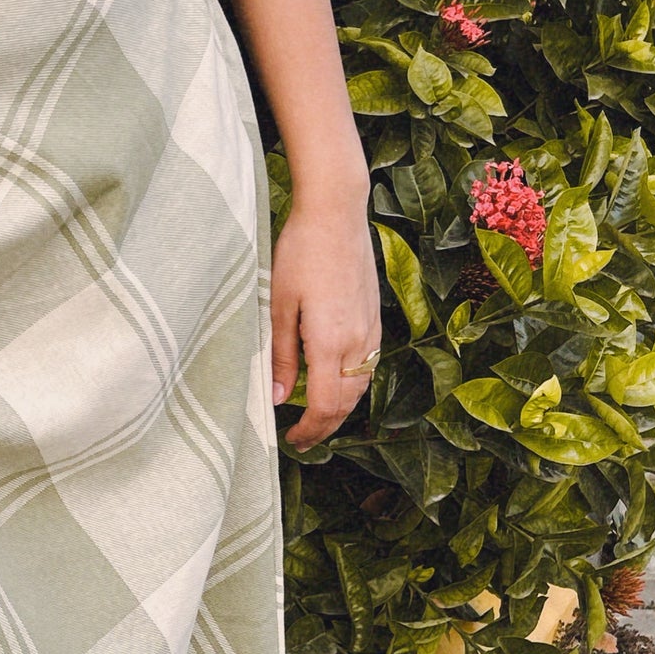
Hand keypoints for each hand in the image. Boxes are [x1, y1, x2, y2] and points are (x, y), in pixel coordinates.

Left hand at [270, 189, 381, 452]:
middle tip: (302, 439)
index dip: (310, 430)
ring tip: (317, 418)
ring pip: (361, 387)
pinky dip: (353, 386)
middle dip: (325, 427)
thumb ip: (282, 356)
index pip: (325, 407)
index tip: (293, 440)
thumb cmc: (301, 252)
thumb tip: (279, 397)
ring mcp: (371, 329)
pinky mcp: (375, 317)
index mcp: (330, 342)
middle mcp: (357, 342)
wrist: (336, 213)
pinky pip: (368, 365)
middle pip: (346, 404)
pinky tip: (337, 384)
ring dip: (340, 410)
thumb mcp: (279, 306)